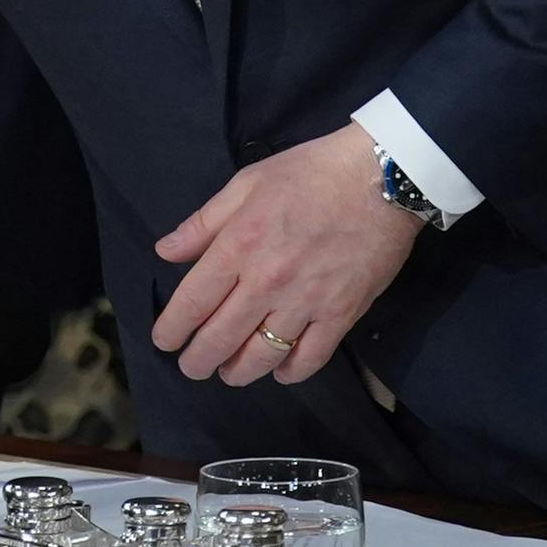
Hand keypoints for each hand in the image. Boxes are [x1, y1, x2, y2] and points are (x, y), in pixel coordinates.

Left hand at [148, 127, 427, 387]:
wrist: (381, 179)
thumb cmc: (310, 173)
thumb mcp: (246, 183)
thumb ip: (203, 222)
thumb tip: (165, 251)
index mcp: (238, 246)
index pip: (193, 302)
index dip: (172, 329)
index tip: (164, 341)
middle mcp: (266, 282)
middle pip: (221, 338)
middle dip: (198, 361)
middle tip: (192, 367)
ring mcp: (305, 303)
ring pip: (261, 357)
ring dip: (238, 372)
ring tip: (229, 373)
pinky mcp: (341, 315)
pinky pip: (309, 360)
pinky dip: (289, 373)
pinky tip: (278, 371)